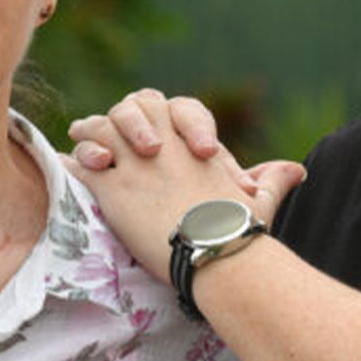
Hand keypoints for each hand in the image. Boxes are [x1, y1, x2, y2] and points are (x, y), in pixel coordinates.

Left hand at [63, 90, 304, 281]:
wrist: (216, 252)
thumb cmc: (241, 230)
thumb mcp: (259, 200)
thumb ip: (271, 179)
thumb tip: (296, 170)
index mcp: (194, 142)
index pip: (170, 107)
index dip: (156, 114)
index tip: (149, 130)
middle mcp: (164, 144)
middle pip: (133, 108)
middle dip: (118, 116)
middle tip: (100, 125)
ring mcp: (135, 163)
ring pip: (102, 129)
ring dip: (89, 133)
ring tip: (78, 137)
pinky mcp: (113, 188)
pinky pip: (82, 165)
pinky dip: (72, 163)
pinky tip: (64, 164)